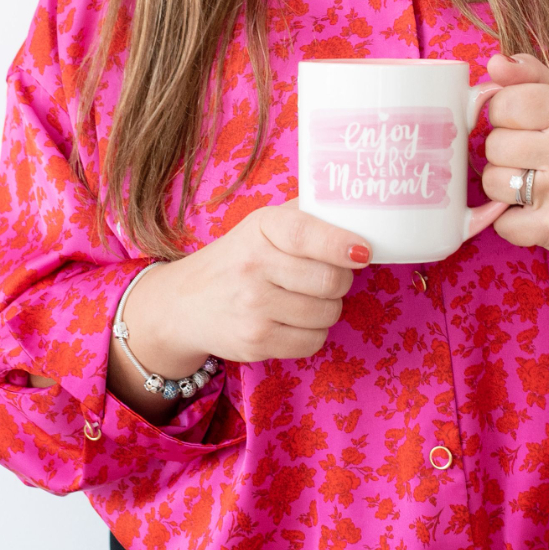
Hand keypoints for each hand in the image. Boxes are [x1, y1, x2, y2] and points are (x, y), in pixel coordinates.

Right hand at [128, 204, 370, 374]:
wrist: (185, 305)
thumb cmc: (239, 259)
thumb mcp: (263, 225)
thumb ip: (306, 213)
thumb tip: (356, 207)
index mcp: (261, 228)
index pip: (307, 234)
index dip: (341, 244)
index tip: (363, 251)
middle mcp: (253, 266)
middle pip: (330, 280)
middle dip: (340, 280)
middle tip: (327, 276)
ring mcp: (253, 308)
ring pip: (328, 313)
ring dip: (328, 308)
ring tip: (305, 298)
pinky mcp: (255, 342)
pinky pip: (313, 341)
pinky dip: (313, 333)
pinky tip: (293, 321)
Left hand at [477, 52, 548, 274]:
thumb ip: (529, 74)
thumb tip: (493, 62)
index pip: (501, 104)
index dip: (503, 114)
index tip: (522, 122)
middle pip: (493, 145)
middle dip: (504, 149)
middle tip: (530, 153)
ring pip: (492, 182)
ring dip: (504, 183)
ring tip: (531, 179)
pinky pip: (502, 223)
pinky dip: (510, 219)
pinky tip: (532, 207)